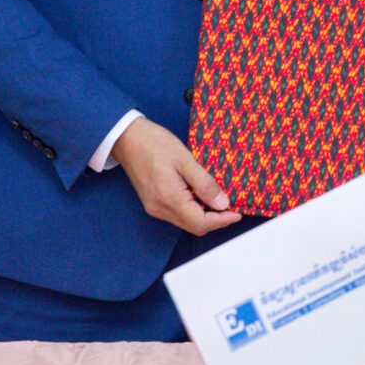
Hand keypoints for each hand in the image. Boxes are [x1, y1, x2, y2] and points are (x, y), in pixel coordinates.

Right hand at [112, 117, 240, 235]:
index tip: (237, 213)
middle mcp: (160, 209)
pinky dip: (192, 208)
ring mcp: (154, 207)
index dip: (222, 221)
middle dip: (215, 219)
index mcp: (169, 199)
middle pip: (194, 226)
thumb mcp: (185, 160)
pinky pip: (177, 213)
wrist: (127, 137)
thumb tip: (222, 203)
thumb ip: (204, 183)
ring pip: (186, 221)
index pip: (201, 223)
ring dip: (204, 214)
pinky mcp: (152, 202)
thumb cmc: (153, 143)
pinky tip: (199, 195)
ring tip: (217, 198)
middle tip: (230, 205)